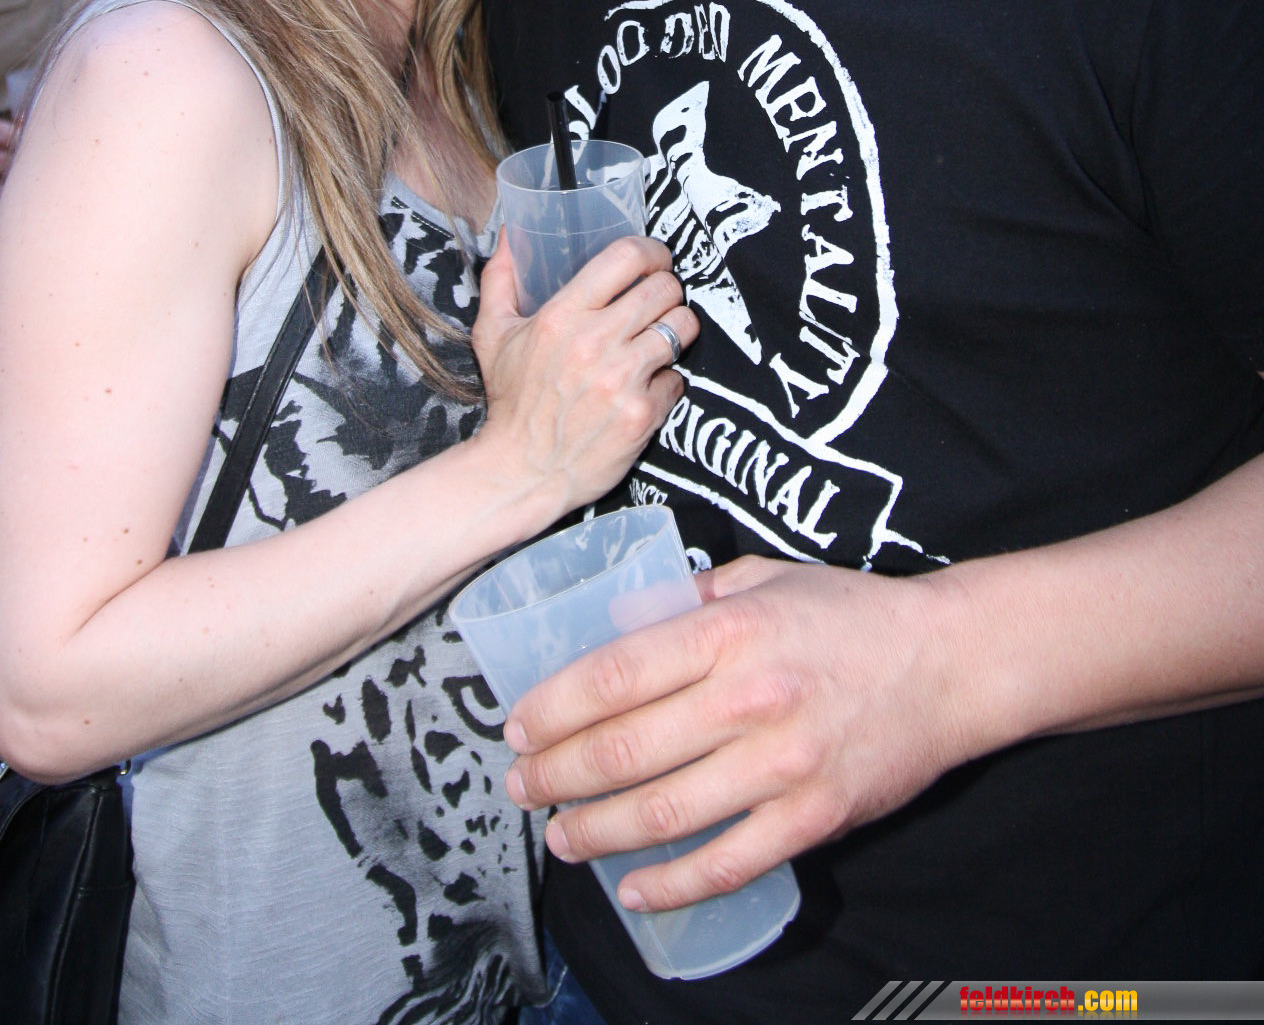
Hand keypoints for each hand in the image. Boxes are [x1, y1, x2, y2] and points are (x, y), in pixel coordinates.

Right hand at [471, 228, 696, 523]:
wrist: (521, 472)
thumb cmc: (512, 402)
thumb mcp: (493, 335)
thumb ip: (500, 280)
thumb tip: (511, 236)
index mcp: (562, 316)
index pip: (626, 258)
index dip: (651, 252)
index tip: (654, 261)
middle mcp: (594, 343)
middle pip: (664, 288)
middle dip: (668, 290)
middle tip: (659, 302)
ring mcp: (621, 380)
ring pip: (681, 328)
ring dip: (676, 330)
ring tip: (659, 339)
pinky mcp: (642, 415)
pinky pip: (678, 378)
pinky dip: (667, 381)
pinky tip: (646, 386)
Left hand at [502, 554, 971, 910]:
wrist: (948, 663)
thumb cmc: (849, 614)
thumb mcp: (764, 577)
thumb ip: (690, 597)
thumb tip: (619, 623)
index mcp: (728, 631)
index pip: (613, 674)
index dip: (553, 707)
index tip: (517, 725)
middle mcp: (748, 699)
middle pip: (624, 749)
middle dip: (556, 774)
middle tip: (521, 785)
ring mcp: (782, 765)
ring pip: (664, 813)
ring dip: (597, 831)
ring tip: (561, 834)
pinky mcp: (813, 818)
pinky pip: (728, 864)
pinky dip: (672, 885)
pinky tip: (633, 888)